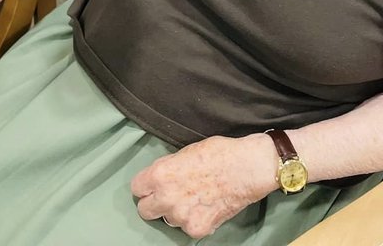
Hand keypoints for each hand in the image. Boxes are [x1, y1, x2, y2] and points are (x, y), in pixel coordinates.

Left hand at [131, 134, 276, 239]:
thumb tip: (158, 177)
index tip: (154, 186)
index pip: (136, 188)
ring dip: (176, 212)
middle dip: (154, 203)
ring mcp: (181, 217)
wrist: (245, 168)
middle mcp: (166, 198)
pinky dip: (194, 220)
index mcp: (160, 175)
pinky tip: (205, 207)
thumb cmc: (217, 154)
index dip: (146, 186)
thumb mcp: (184, 153)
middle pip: (145, 210)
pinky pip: (187, 228)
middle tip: (169, 196)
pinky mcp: (197, 229)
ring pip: (168, 220)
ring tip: (194, 198)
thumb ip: (166, 168)